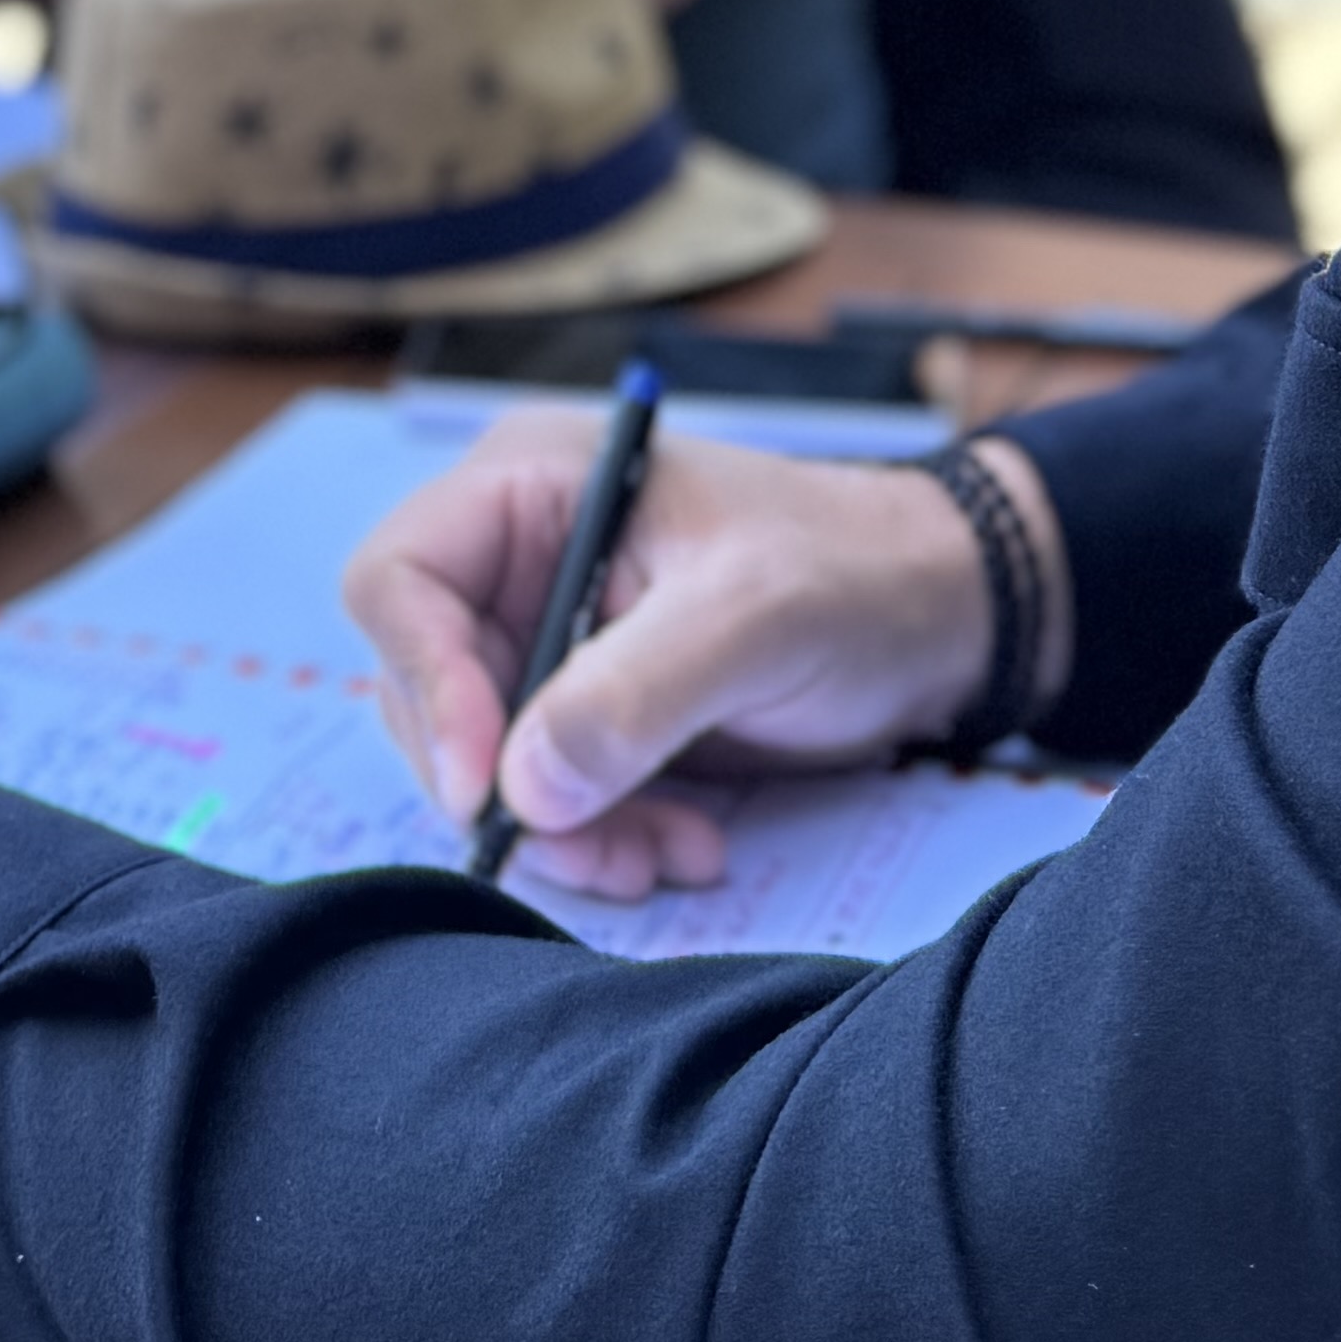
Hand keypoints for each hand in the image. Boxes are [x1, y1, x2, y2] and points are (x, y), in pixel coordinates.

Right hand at [341, 411, 1055, 902]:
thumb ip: (635, 692)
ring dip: (565, 832)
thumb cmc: (853, 573)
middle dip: (511, 788)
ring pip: (486, 763)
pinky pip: (544, 796)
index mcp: (530, 486)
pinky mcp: (586, 711)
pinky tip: (687, 845)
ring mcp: (546, 637)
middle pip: (429, 692)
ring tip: (671, 855)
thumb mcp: (753, 618)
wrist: (940, 616)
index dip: (425, 685)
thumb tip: (523, 787)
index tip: (488, 787)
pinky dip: (601, 839)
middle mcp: (517, 558)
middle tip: (602, 850)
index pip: (400, 581)